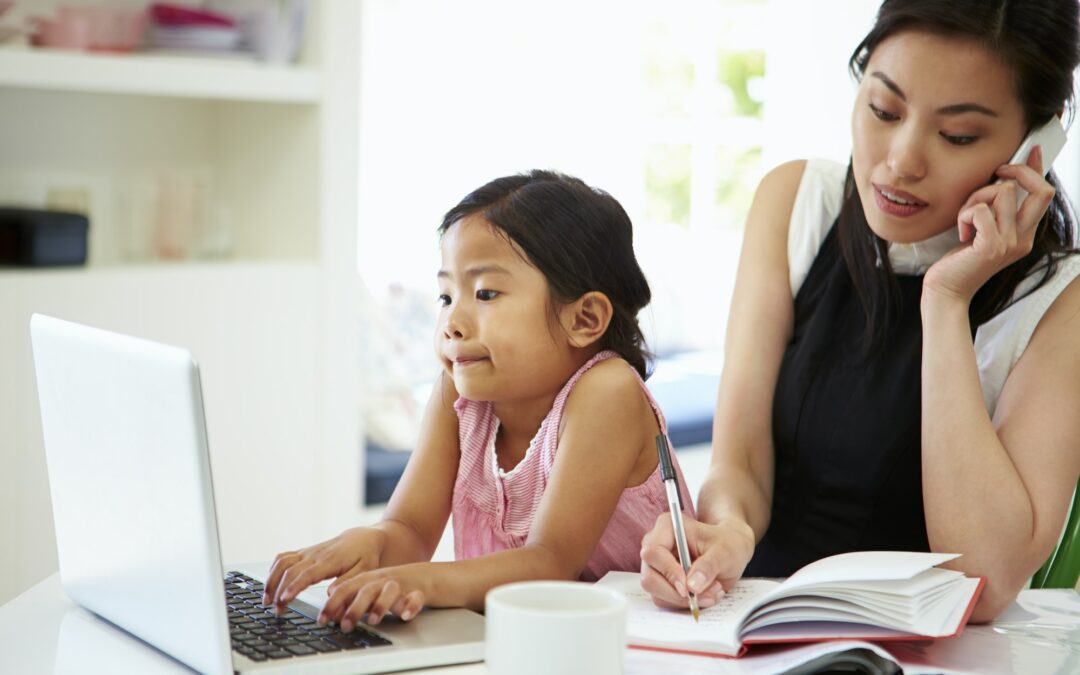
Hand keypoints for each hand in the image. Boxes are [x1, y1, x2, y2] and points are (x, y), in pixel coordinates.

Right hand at [263, 527, 387, 611]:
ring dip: (271, 581)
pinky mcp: (304, 552)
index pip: (307, 574)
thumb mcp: (365, 571)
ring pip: (282, 563)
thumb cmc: (366, 556)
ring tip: (266, 600)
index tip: (284, 600)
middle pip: (290, 571)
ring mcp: (308, 552)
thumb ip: (347, 582)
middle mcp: (315, 555)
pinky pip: (283, 557)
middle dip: (279, 590)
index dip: (294, 587)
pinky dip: (273, 570)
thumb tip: (330, 594)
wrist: (364, 538)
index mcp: (330, 560)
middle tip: (276, 610)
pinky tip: (270, 583)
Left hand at [318, 563, 430, 630]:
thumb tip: (332, 616)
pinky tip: (405, 615)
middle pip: (366, 591)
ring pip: (390, 592)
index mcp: (368, 579)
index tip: (322, 620)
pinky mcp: (419, 592)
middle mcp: (383, 580)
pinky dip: (411, 606)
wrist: (426, 576)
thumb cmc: (392, 586)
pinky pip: (416, 598)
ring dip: (380, 606)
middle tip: (345, 626)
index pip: (346, 589)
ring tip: (373, 621)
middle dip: (354, 609)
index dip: (333, 604)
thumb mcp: (370, 590)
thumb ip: (352, 600)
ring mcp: (402, 585)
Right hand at [639, 513, 754, 609]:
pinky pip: (666, 601)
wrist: (731, 551)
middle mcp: (656, 546)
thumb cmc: (727, 543)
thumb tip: (692, 586)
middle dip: (678, 593)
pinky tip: (706, 594)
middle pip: (650, 577)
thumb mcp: (725, 552)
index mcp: (667, 528)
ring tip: (713, 591)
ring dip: (685, 600)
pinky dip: (686, 603)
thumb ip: (708, 566)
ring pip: (657, 593)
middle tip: (706, 595)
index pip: (653, 553)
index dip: (669, 572)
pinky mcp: (662, 582)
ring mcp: (657, 566)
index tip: (689, 588)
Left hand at [924, 145, 1054, 304]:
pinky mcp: (991, 247)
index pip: (1043, 195)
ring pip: (1002, 193)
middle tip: (997, 172)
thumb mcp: (982, 232)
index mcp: (1024, 234)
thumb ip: (995, 212)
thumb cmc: (959, 261)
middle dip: (1017, 171)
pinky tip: (961, 232)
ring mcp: (1010, 244)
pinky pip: (980, 210)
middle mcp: (1023, 239)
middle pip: (1040, 190)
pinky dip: (965, 214)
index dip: (1037, 169)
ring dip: (976, 198)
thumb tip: (999, 182)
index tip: (1030, 149)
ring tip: (965, 218)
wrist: (946, 292)